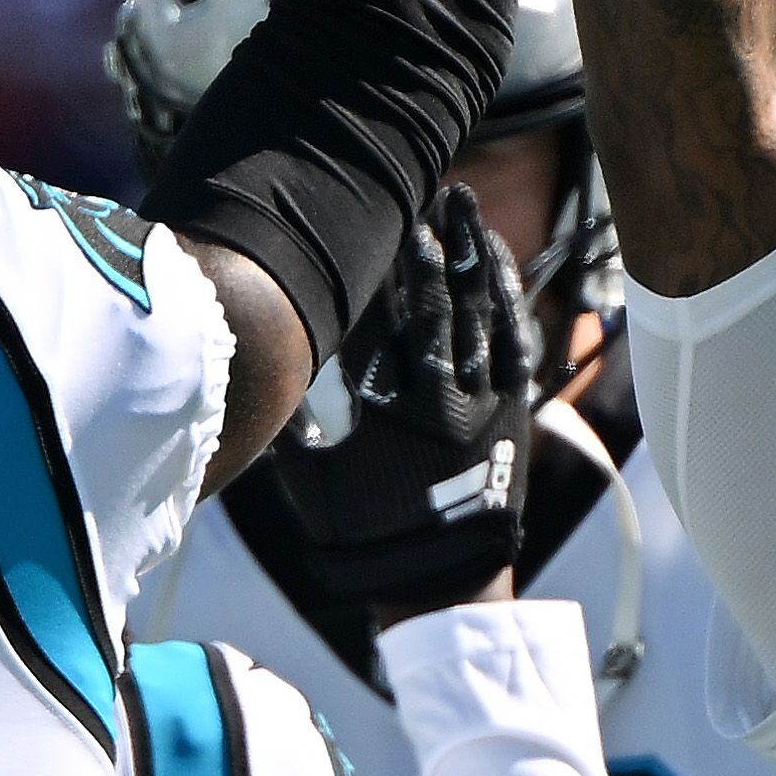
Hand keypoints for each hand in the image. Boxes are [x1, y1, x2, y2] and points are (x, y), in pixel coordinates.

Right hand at [265, 185, 537, 612]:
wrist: (439, 584)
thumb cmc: (364, 535)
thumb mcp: (310, 480)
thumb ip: (290, 418)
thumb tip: (259, 367)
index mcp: (395, 409)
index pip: (391, 317)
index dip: (389, 266)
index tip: (383, 221)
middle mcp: (447, 397)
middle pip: (445, 300)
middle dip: (439, 242)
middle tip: (435, 191)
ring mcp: (488, 402)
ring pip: (488, 312)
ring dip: (479, 254)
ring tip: (469, 206)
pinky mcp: (514, 411)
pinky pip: (516, 341)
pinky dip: (509, 297)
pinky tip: (501, 264)